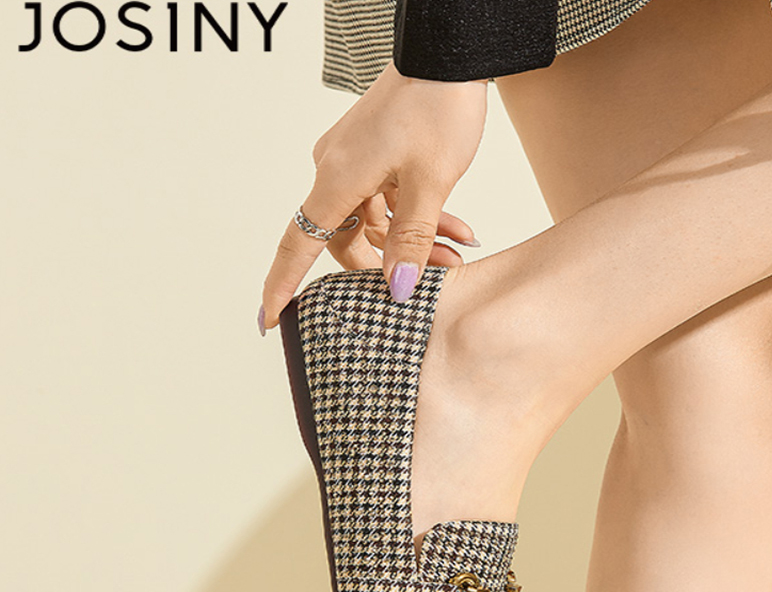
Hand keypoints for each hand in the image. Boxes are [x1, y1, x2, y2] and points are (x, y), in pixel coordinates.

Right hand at [259, 61, 487, 330]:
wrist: (448, 49)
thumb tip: (396, 288)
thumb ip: (411, 240)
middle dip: (389, 264)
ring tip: (458, 251)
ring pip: (374, 221)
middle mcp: (336, 171)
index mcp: (338, 179)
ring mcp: (353, 161)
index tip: (270, 319)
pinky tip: (455, 228)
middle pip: (347, 239)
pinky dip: (416, 215)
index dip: (283, 285)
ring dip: (414, 240)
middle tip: (435, 279)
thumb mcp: (430, 183)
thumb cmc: (437, 105)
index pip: (299, 245)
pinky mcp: (373, 153)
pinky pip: (386, 198)